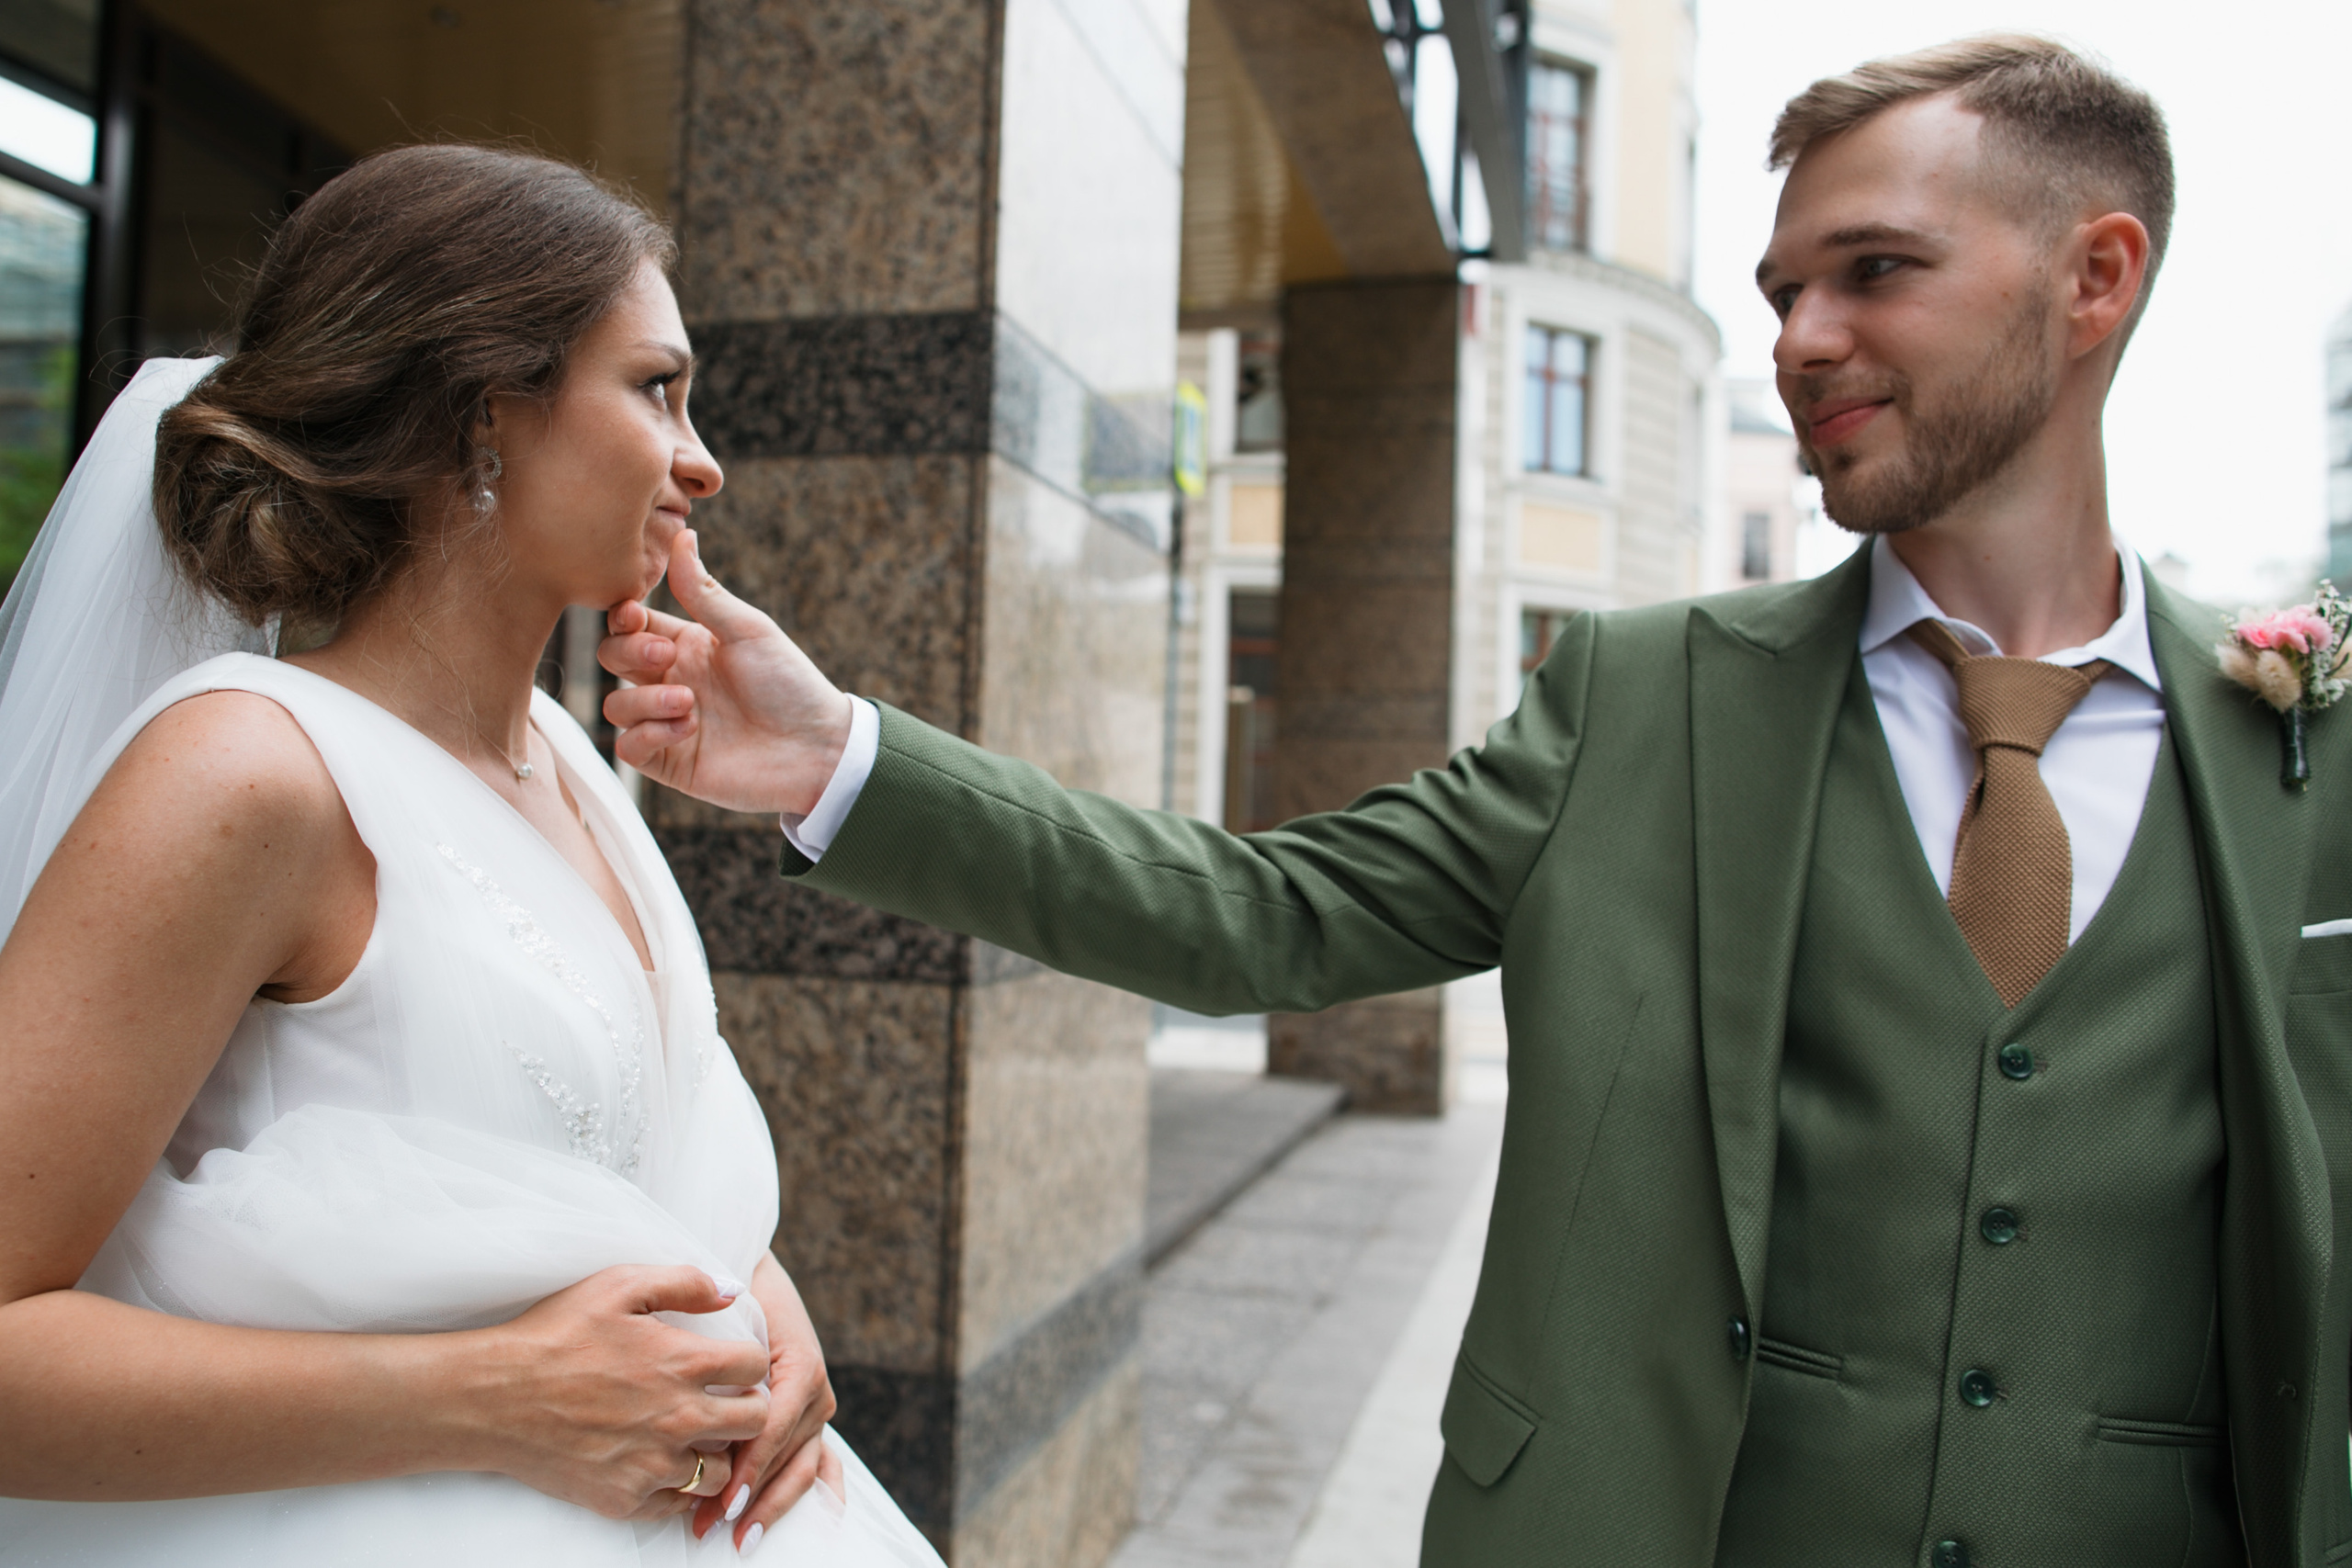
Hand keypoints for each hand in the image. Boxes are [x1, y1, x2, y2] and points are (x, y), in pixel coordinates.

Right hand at [471, 1265, 770, 1521]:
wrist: (492, 1398)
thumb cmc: (554, 1334)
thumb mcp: (617, 1286)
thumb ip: (685, 1283)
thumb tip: (733, 1291)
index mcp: (683, 1363)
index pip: (756, 1367)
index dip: (748, 1362)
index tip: (731, 1364)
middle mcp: (678, 1418)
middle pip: (754, 1422)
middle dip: (747, 1408)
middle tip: (722, 1401)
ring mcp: (652, 1464)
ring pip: (721, 1470)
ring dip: (714, 1451)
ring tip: (689, 1435)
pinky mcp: (625, 1498)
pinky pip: (677, 1503)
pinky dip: (675, 1486)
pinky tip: (656, 1462)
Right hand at [600, 531, 853, 815]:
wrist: (817, 746)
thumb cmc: (789, 682)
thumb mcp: (747, 629)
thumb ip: (704, 590)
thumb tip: (684, 535)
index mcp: (687, 645)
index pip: (630, 624)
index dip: (621, 617)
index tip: (634, 615)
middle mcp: (672, 681)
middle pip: (612, 658)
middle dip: (628, 652)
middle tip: (665, 657)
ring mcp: (668, 722)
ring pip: (615, 707)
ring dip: (643, 701)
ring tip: (690, 704)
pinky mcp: (671, 762)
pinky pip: (627, 749)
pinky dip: (647, 736)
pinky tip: (687, 730)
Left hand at [693, 1254, 843, 1549]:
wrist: (748, 1273)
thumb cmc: (729, 1297)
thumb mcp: (725, 1320)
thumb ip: (722, 1357)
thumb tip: (711, 1404)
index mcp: (801, 1366)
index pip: (774, 1426)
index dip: (751, 1465)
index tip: (724, 1499)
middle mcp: (816, 1391)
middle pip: (787, 1456)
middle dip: (753, 1498)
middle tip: (714, 1531)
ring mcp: (817, 1407)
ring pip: (801, 1467)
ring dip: (772, 1505)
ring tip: (740, 1539)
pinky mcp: (811, 1418)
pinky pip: (820, 1463)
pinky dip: (819, 1495)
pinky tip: (820, 1526)